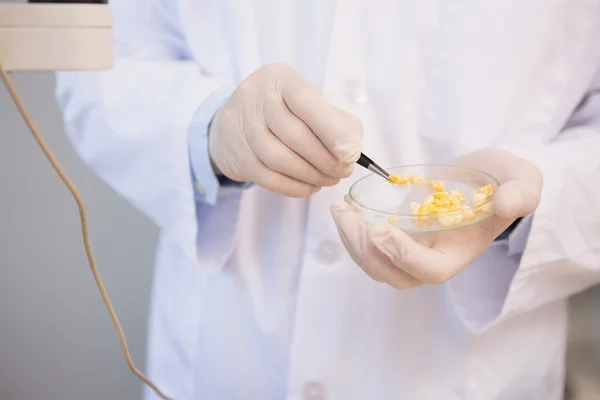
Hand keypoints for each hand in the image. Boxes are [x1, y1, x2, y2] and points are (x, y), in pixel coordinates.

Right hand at [209, 63, 362, 196]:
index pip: (306, 102)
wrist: (239, 120)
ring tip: (329, 179)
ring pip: (279, 159)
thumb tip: (352, 151)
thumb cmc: (287, 111)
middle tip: (344, 171)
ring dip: (311, 175)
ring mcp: (241, 126)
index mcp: (280, 78)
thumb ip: (339, 123)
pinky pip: (268, 178)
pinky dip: (294, 187)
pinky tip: (311, 186)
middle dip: (326, 159)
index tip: (352, 154)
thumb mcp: (314, 104)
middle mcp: (255, 97)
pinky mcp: (236, 155)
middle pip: (294, 135)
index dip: (332, 131)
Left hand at [330, 148, 542, 288]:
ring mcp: (413, 250)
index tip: (382, 229)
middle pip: (394, 275)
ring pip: (375, 265)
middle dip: (365, 250)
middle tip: (346, 215)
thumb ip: (523, 191)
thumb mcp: (522, 179)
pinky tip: (344, 208)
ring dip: (351, 241)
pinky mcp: (398, 237)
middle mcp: (433, 258)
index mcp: (461, 253)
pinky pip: (368, 248)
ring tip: (338, 209)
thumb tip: (506, 204)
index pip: (431, 272)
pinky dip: (351, 232)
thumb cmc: (503, 181)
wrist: (483, 178)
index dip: (404, 257)